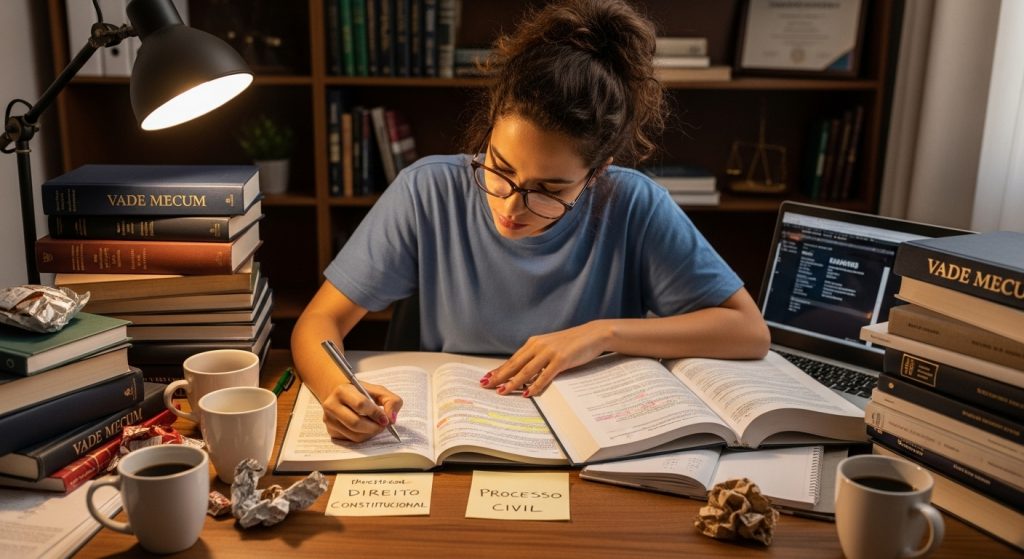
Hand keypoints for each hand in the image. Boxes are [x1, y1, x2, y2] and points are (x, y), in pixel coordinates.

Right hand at [320, 381, 402, 441]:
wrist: (343, 397)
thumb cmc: (362, 393)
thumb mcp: (379, 391)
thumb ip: (391, 401)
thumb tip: (392, 419)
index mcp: (342, 391)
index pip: (360, 404)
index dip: (376, 414)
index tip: (386, 419)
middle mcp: (331, 405)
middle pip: (355, 423)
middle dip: (374, 427)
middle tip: (383, 425)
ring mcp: (329, 420)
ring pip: (354, 434)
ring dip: (370, 433)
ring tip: (376, 426)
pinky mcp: (331, 431)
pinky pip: (351, 440)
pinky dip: (363, 437)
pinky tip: (366, 429)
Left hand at [480, 321, 607, 396]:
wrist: (592, 334)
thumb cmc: (572, 343)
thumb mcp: (551, 347)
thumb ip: (538, 357)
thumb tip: (525, 372)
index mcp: (534, 343)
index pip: (513, 359)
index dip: (499, 369)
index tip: (487, 377)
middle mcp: (538, 346)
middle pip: (515, 364)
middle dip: (500, 376)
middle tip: (486, 385)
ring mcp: (549, 352)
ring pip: (527, 370)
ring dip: (513, 383)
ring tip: (502, 392)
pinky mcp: (561, 359)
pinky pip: (545, 375)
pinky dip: (535, 385)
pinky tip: (527, 393)